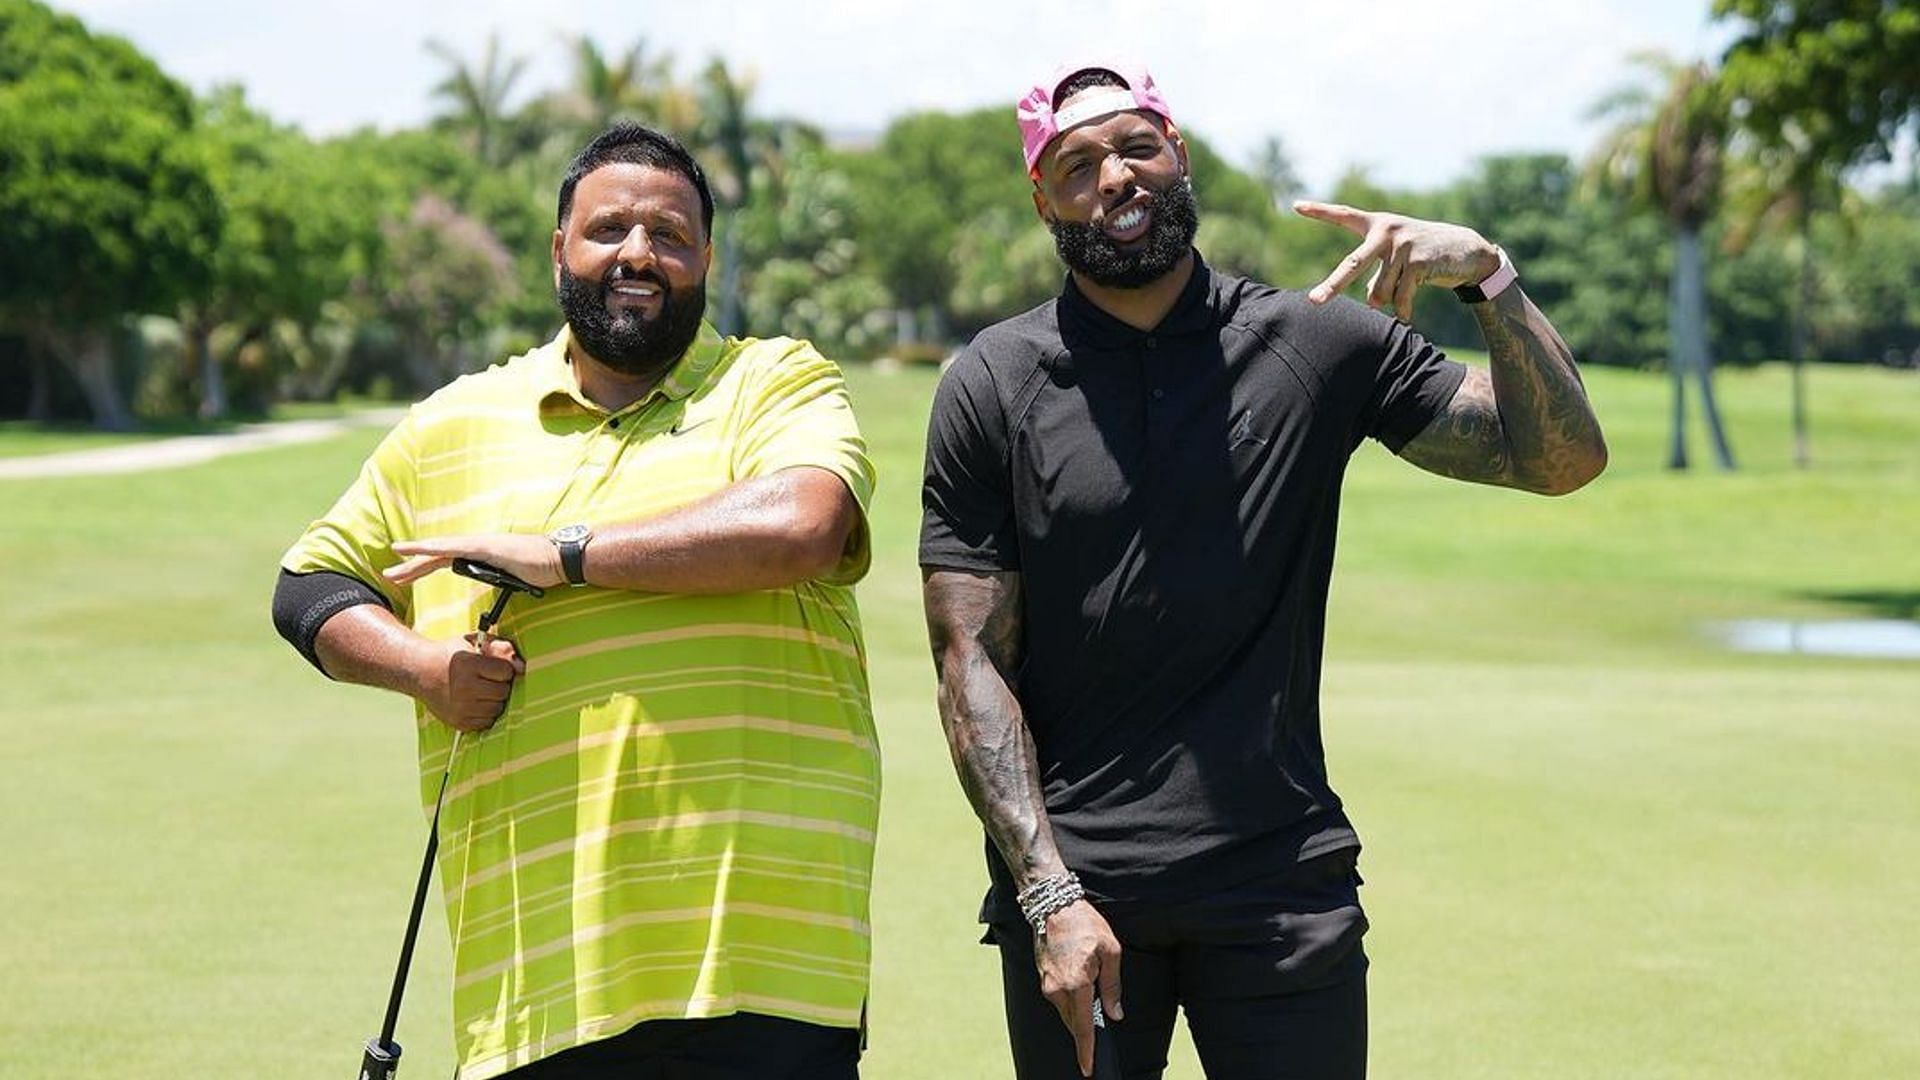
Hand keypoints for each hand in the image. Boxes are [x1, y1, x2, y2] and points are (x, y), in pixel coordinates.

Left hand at [386, 533, 564, 589]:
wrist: (560, 560)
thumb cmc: (540, 570)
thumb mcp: (511, 580)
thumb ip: (496, 581)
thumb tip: (489, 595)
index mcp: (479, 555)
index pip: (444, 562)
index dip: (422, 568)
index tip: (403, 577)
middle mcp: (476, 546)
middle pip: (436, 556)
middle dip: (411, 566)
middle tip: (388, 575)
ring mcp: (480, 544)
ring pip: (440, 549)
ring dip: (417, 556)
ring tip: (394, 561)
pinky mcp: (487, 547)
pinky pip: (456, 548)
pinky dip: (437, 548)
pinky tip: (422, 550)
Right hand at [416, 634, 525, 730]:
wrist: (420, 672)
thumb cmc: (451, 655)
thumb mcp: (475, 642)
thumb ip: (502, 648)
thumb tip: (523, 667)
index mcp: (468, 664)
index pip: (505, 672)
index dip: (503, 668)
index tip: (492, 667)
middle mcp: (463, 688)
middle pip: (503, 692)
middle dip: (500, 684)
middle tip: (485, 679)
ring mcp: (460, 708)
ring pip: (497, 708)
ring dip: (494, 700)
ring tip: (480, 690)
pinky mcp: (459, 722)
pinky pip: (487, 722)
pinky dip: (485, 713)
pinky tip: (474, 702)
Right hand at [1035, 900, 1123, 1076]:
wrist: (1053, 904)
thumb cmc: (1084, 924)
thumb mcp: (1111, 952)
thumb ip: (1113, 986)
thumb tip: (1114, 1013)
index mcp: (1077, 984)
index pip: (1082, 1027)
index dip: (1087, 1050)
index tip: (1088, 1068)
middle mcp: (1057, 989)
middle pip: (1073, 1022)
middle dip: (1085, 1031)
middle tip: (1099, 1032)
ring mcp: (1047, 984)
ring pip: (1065, 1011)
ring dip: (1078, 1012)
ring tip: (1091, 995)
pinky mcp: (1043, 977)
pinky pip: (1058, 998)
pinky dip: (1070, 1000)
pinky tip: (1080, 985)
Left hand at [1294, 200, 1500, 321]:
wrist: (1466, 251)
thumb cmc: (1423, 255)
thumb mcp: (1396, 261)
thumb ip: (1377, 278)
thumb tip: (1372, 303)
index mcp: (1376, 225)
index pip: (1344, 215)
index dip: (1320, 211)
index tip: (1296, 205)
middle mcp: (1386, 230)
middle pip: (1353, 265)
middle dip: (1333, 286)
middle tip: (1314, 302)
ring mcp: (1403, 244)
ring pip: (1381, 291)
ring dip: (1389, 300)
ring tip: (1404, 293)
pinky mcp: (1418, 261)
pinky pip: (1401, 297)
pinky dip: (1402, 310)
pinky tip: (1405, 317)